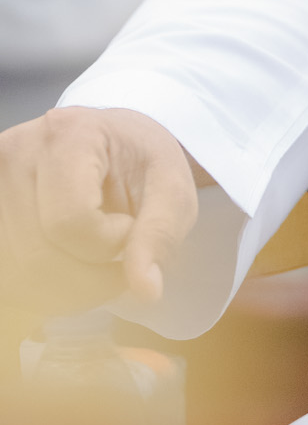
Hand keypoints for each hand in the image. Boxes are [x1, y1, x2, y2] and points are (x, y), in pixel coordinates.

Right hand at [0, 107, 198, 316]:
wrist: (116, 146)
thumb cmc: (143, 162)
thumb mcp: (173, 189)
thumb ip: (161, 233)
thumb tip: (146, 291)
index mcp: (70, 133)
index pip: (70, 221)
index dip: (108, 242)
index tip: (129, 225)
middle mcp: (18, 151)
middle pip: (37, 255)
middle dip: (89, 276)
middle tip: (118, 257)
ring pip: (17, 272)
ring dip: (65, 288)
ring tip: (95, 261)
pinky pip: (6, 272)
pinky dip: (40, 287)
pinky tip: (68, 266)